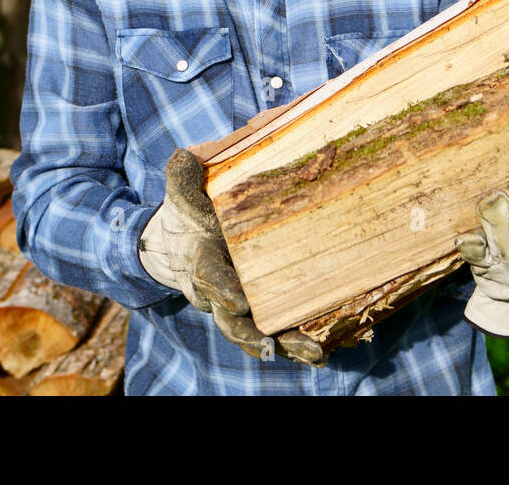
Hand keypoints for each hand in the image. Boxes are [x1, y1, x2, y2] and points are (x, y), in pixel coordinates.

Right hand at [139, 148, 325, 365]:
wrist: (184, 242)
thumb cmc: (190, 215)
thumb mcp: (183, 195)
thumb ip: (183, 179)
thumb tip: (182, 156)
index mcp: (200, 263)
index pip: (209, 279)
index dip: (222, 290)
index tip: (238, 299)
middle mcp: (217, 294)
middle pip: (232, 321)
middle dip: (250, 334)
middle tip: (268, 342)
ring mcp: (239, 306)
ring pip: (259, 333)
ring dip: (285, 344)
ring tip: (314, 353)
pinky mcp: (260, 309)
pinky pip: (277, 330)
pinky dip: (298, 342)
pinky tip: (325, 350)